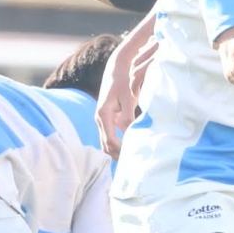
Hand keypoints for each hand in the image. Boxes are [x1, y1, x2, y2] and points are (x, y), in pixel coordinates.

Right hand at [96, 37, 145, 157]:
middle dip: (118, 155)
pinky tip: (130, 148)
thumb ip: (129, 117)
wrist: (116, 68)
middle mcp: (99, 118)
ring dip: (117, 151)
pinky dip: (118, 143)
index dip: (121, 151)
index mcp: (103, 115)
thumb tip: (132, 134)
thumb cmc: (123, 82)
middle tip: (133, 164)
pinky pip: (110, 135)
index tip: (133, 156)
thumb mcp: (128, 98)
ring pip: (106, 142)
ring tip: (131, 159)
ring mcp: (102, 119)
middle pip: (106, 145)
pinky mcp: (107, 117)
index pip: (110, 141)